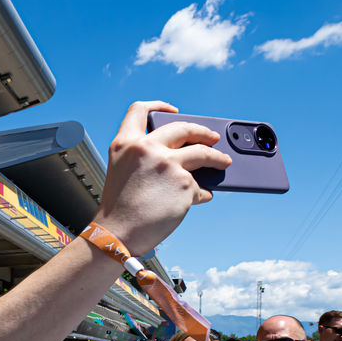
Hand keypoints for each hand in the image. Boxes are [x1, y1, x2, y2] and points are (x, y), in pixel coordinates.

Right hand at [92, 101, 230, 254]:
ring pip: (202, 153)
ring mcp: (167, 164)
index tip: (173, 110)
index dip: (158, 106)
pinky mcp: (185, 183)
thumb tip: (183, 155)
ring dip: (217, 157)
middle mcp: (146, 148)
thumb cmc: (120, 209)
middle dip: (202, 131)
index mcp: (125, 144)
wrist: (118, 234)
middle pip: (182, 128)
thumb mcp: (122, 172)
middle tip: (212, 138)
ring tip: (224, 162)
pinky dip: (202, 192)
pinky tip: (202, 196)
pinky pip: (200, 185)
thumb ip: (144, 158)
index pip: (139, 110)